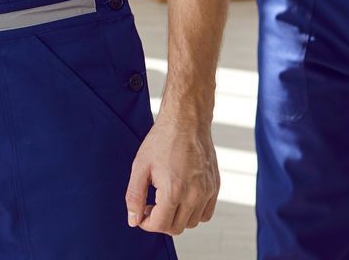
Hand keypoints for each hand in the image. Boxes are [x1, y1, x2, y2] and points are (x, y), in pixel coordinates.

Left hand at [125, 108, 218, 235]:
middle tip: (151, 205)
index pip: (160, 225)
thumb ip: (134, 196)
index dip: (146, 223)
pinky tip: (182, 198)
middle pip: (176, 228)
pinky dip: (194, 213)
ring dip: (177, 218)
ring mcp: (207, 191)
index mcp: (174, 190)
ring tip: (166, 200)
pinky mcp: (215, 186)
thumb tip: (133, 220)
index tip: (141, 213)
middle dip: (160, 222)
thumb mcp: (140, 166)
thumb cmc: (162, 140)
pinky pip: (206, 213)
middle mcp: (194, 194)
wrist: (186, 120)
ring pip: (192, 223)